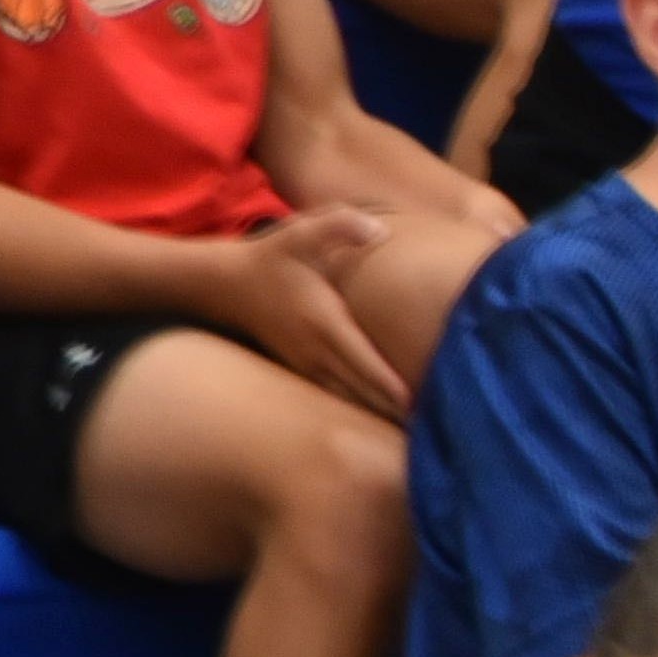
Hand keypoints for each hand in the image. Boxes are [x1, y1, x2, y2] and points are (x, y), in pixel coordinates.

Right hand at [216, 213, 405, 413]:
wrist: (226, 286)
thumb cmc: (272, 258)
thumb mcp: (302, 232)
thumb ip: (341, 225)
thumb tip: (381, 230)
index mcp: (324, 325)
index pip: (363, 363)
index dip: (390, 386)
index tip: (418, 405)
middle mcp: (316, 353)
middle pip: (361, 392)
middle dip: (394, 409)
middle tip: (431, 426)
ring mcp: (307, 366)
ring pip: (348, 401)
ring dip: (378, 414)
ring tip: (415, 431)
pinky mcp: (302, 370)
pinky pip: (336, 397)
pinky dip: (360, 408)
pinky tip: (384, 417)